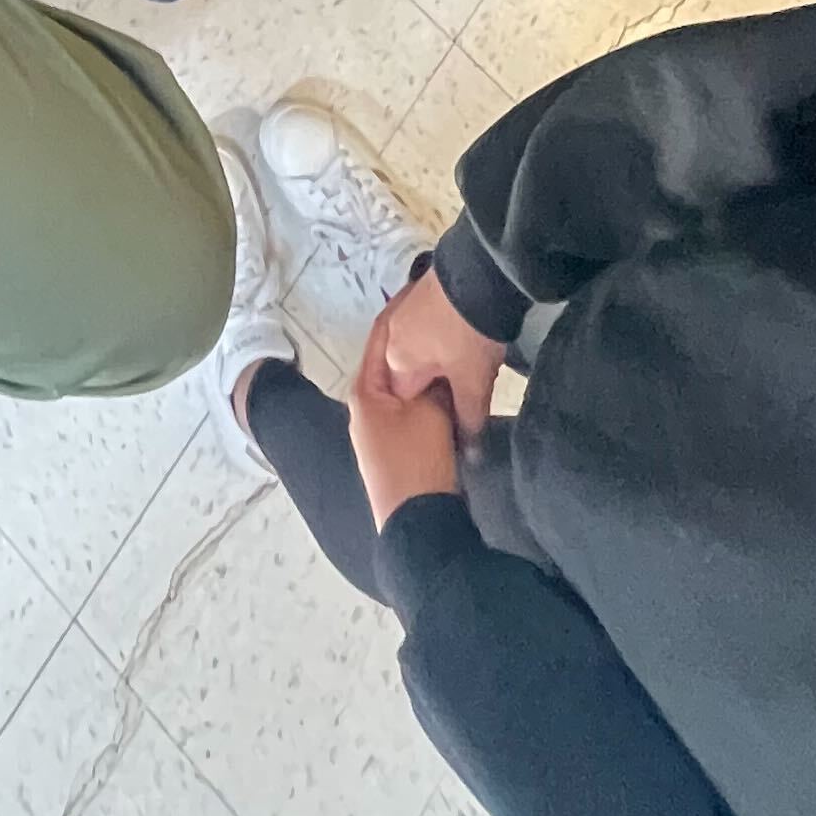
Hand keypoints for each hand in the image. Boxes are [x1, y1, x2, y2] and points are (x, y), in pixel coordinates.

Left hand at [347, 300, 464, 528]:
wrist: (419, 523)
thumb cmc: (418, 459)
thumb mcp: (432, 411)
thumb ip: (434, 382)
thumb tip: (438, 365)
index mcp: (364, 392)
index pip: (380, 339)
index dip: (400, 313)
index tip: (420, 291)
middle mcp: (363, 409)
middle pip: (393, 366)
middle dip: (416, 348)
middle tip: (442, 323)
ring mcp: (376, 433)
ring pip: (404, 390)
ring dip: (425, 377)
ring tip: (451, 355)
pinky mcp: (393, 451)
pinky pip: (410, 412)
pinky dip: (426, 401)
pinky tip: (449, 394)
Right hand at [375, 270, 507, 444]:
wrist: (482, 274)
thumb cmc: (470, 337)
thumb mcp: (473, 384)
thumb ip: (469, 421)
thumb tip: (472, 458)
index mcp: (398, 362)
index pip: (404, 399)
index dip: (429, 409)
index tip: (454, 411)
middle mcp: (392, 335)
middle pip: (409, 371)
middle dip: (433, 382)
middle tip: (464, 384)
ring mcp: (405, 309)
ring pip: (416, 346)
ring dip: (437, 356)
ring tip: (466, 359)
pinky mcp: (420, 291)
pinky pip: (423, 324)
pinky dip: (439, 334)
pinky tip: (461, 334)